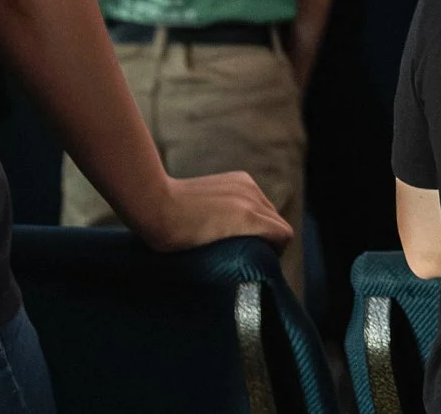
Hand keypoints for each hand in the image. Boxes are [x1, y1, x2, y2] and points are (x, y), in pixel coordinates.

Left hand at [130, 171, 291, 252]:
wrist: (156, 203)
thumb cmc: (175, 237)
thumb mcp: (208, 254)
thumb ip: (238, 252)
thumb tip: (249, 261)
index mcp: (247, 219)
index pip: (284, 234)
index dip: (277, 252)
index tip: (261, 262)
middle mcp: (252, 198)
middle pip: (279, 221)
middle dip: (270, 238)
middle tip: (250, 253)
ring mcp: (246, 185)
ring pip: (269, 208)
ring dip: (262, 222)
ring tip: (241, 234)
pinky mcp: (239, 178)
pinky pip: (257, 197)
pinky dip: (253, 208)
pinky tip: (233, 215)